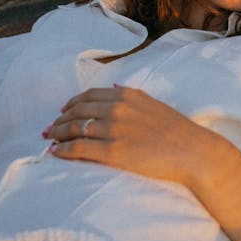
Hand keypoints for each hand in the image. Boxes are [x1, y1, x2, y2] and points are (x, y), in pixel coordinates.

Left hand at [45, 85, 224, 188]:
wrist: (191, 151)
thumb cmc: (175, 129)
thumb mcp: (153, 102)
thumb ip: (131, 94)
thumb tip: (114, 88)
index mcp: (127, 96)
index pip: (89, 95)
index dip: (72, 103)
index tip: (63, 111)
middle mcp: (117, 109)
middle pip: (78, 111)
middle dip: (60, 119)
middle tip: (50, 127)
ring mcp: (114, 130)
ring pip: (75, 128)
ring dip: (58, 133)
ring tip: (50, 139)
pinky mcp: (113, 152)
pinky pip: (79, 148)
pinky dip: (63, 150)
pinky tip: (56, 152)